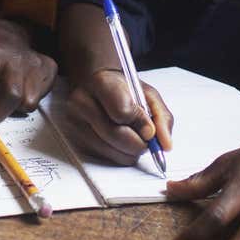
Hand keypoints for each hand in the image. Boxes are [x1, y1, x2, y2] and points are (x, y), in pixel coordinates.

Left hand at [0, 19, 55, 123]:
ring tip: (2, 94)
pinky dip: (25, 102)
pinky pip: (38, 100)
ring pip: (27, 102)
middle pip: (10, 96)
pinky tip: (18, 88)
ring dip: (11, 107)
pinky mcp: (49, 70)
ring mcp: (35, 65)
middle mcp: (16, 58)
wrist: (13, 30)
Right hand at [57, 67, 172, 164]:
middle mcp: (82, 101)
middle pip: (115, 135)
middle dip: (138, 143)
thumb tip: (165, 145)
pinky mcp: (74, 138)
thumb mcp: (148, 94)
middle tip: (147, 141)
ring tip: (135, 140)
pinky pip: (102, 157)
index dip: (140, 124)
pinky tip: (122, 143)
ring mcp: (75, 121)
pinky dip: (119, 155)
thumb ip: (161, 117)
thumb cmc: (124, 90)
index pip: (122, 111)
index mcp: (101, 82)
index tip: (149, 129)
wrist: (96, 85)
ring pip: (109, 150)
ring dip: (130, 152)